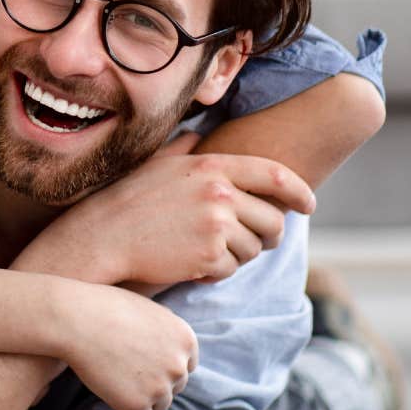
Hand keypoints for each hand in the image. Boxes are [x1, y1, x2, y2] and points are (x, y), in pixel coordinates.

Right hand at [23, 132, 312, 287]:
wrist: (102, 239)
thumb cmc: (126, 202)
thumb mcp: (156, 166)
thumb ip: (182, 151)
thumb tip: (194, 137)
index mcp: (211, 166)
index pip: (273, 174)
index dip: (297, 190)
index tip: (308, 204)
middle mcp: (220, 192)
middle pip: (273, 220)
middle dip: (268, 235)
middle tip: (254, 242)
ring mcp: (216, 225)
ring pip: (254, 249)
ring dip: (239, 255)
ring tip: (208, 251)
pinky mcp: (210, 256)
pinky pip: (233, 269)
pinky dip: (219, 271)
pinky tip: (193, 264)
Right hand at [53, 282, 198, 409]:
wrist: (77, 320)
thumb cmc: (105, 308)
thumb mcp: (148, 310)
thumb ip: (166, 332)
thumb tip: (171, 351)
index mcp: (185, 339)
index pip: (187, 365)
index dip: (165, 365)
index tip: (144, 361)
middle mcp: (179, 365)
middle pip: (175, 386)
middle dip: (155, 381)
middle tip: (125, 369)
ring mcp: (160, 388)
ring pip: (159, 403)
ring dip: (142, 396)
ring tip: (116, 376)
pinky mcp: (138, 405)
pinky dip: (126, 407)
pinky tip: (111, 388)